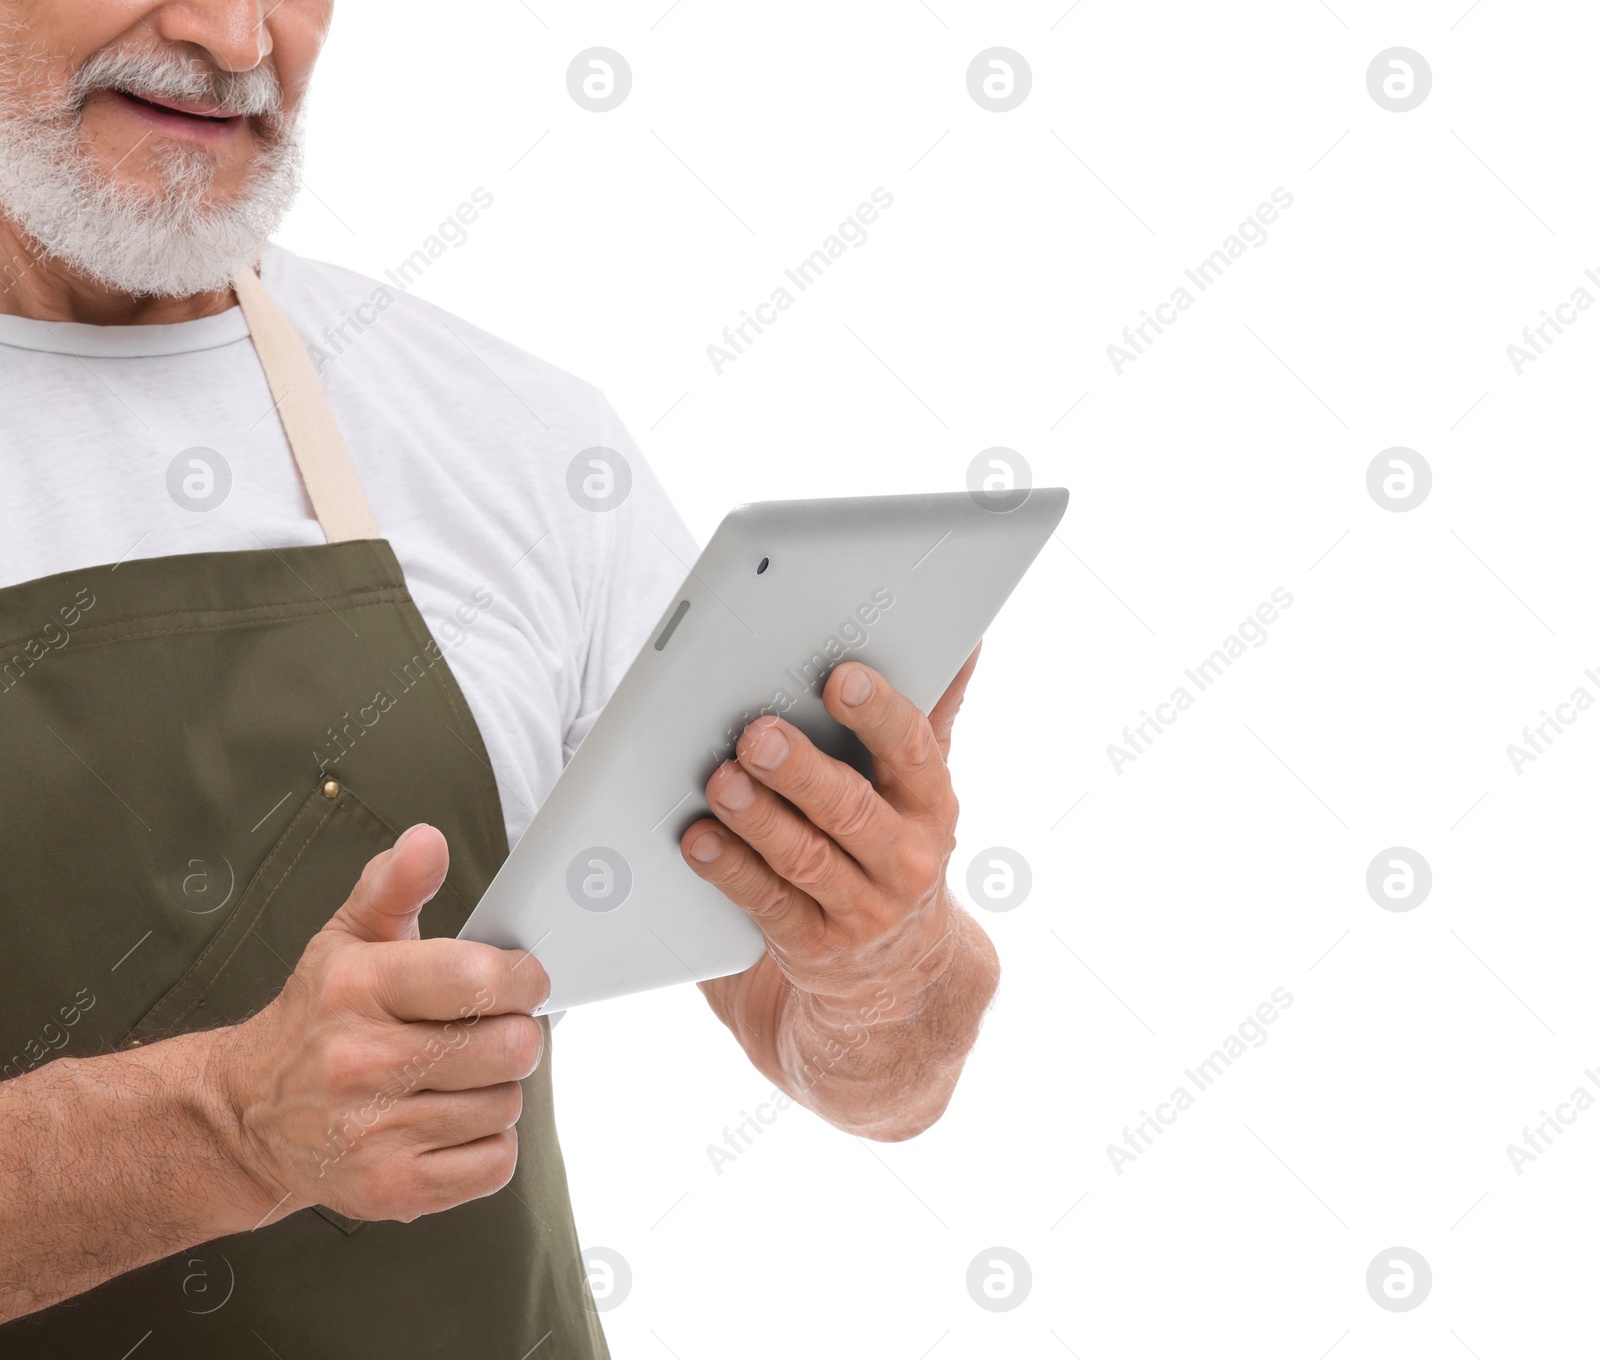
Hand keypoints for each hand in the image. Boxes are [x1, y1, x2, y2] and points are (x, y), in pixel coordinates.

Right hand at [207, 825, 548, 1225]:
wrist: (246, 1116)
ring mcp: (375, 1132)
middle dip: (514, 1033)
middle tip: (487, 1030)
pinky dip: (487, 1143)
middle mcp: (362, 1062)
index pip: (477, 978)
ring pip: (506, 1103)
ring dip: (496, 1089)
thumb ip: (394, 885)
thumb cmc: (314, 1019)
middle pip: (509, 1047)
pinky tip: (450, 1121)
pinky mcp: (390, 1190)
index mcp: (358, 988)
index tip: (520, 979)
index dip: (521, 977)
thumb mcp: (346, 938)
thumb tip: (427, 841)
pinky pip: (494, 1163)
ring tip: (454, 1076)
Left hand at [680, 645, 980, 1015]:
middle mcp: (904, 859)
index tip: (841, 677)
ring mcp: (861, 908)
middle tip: (757, 733)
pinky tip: (700, 840)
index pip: (911, 751)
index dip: (877, 713)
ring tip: (723, 782)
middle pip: (850, 808)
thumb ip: (930, 714)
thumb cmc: (897, 847)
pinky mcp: (814, 945)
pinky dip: (731, 870)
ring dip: (759, 819)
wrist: (899, 969)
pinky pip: (767, 903)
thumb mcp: (922, 787)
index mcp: (931, 805)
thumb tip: (965, 639)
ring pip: (806, 858)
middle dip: (801, 770)